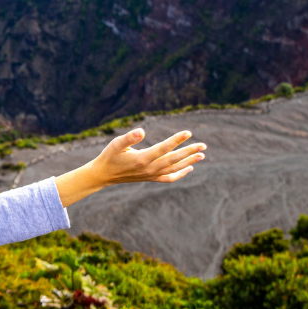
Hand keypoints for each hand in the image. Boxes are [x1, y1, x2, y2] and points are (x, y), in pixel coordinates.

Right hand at [54, 128, 205, 206]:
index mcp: (141, 159)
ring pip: (174, 169)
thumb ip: (129, 137)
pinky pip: (169, 178)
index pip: (163, 148)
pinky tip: (190, 168)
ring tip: (202, 155)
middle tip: (203, 145)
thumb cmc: (109, 156)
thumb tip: (142, 130)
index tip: (188, 132)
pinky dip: (180, 174)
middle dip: (189, 152)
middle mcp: (148, 169)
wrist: (103, 175)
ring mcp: (150, 175)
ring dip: (189, 162)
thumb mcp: (116, 144)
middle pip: (173, 160)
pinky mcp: (150, 178)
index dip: (176, 140)